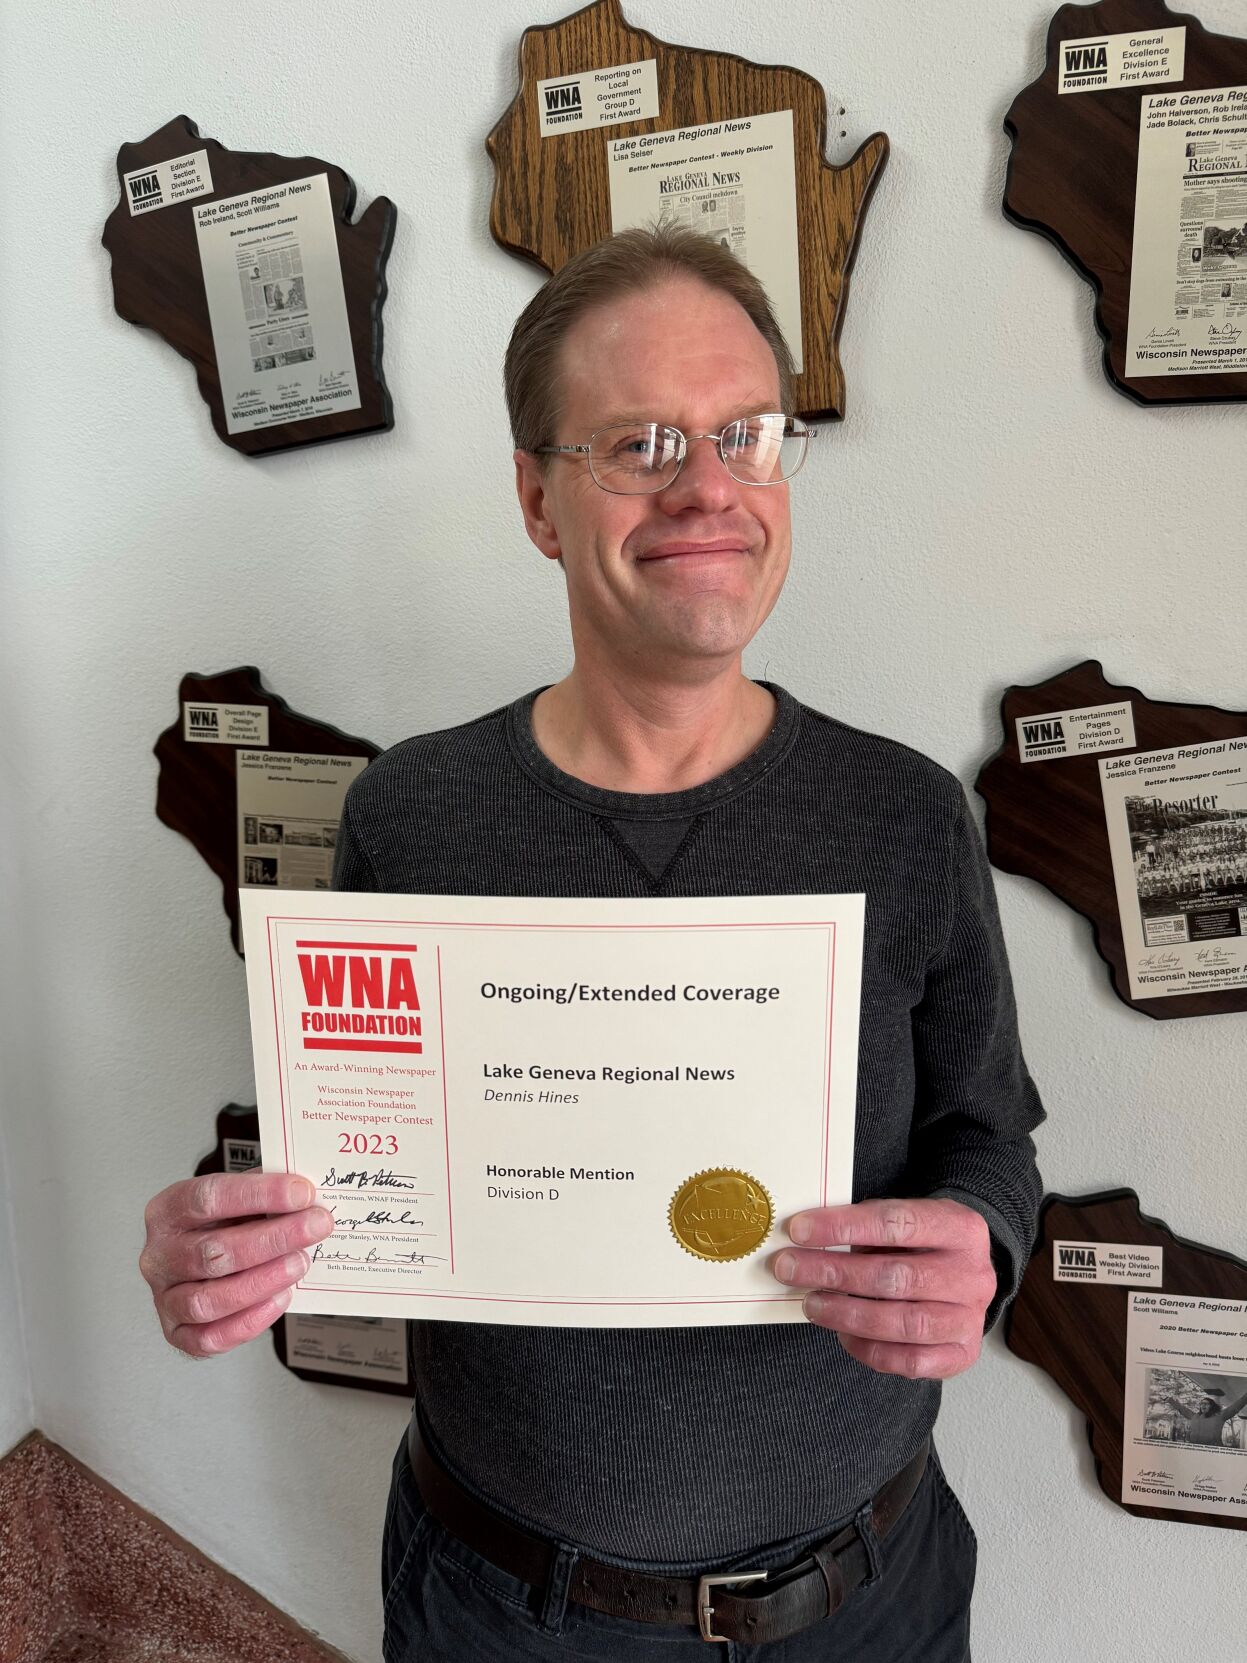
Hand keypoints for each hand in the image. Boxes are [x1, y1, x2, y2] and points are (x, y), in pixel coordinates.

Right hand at [139, 1172, 333, 1357]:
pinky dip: (250, 1322)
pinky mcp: (177, 1332)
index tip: (301, 1193)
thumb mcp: (237, 1196)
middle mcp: (159, 1255)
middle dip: (273, 1238)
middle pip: (212, 1252)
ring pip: (208, 1300)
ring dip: (263, 1281)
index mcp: (167, 1211)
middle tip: (315, 1227)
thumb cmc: (221, 1224)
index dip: (259, 1194)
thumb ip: (264, 1191)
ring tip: (300, 1263)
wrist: (205, 1255)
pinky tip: (280, 1298)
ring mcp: (164, 1297)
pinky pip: (210, 1338)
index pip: (209, 1198)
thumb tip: (304, 1193)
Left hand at [772, 1197, 995, 1379]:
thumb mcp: (905, 1218)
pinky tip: (842, 1335)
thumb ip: (866, 1227)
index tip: (799, 1230)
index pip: (896, 1223)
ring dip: (848, 1314)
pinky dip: (870, 1351)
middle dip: (835, 1274)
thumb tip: (808, 1239)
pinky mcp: (962, 1354)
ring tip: (811, 1305)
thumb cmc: (922, 1243)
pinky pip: (911, 1362)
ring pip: (904, 1322)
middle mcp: (973, 1274)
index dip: (843, 1227)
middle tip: (790, 1268)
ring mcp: (971, 1318)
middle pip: (897, 1277)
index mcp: (960, 1228)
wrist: (966, 1271)